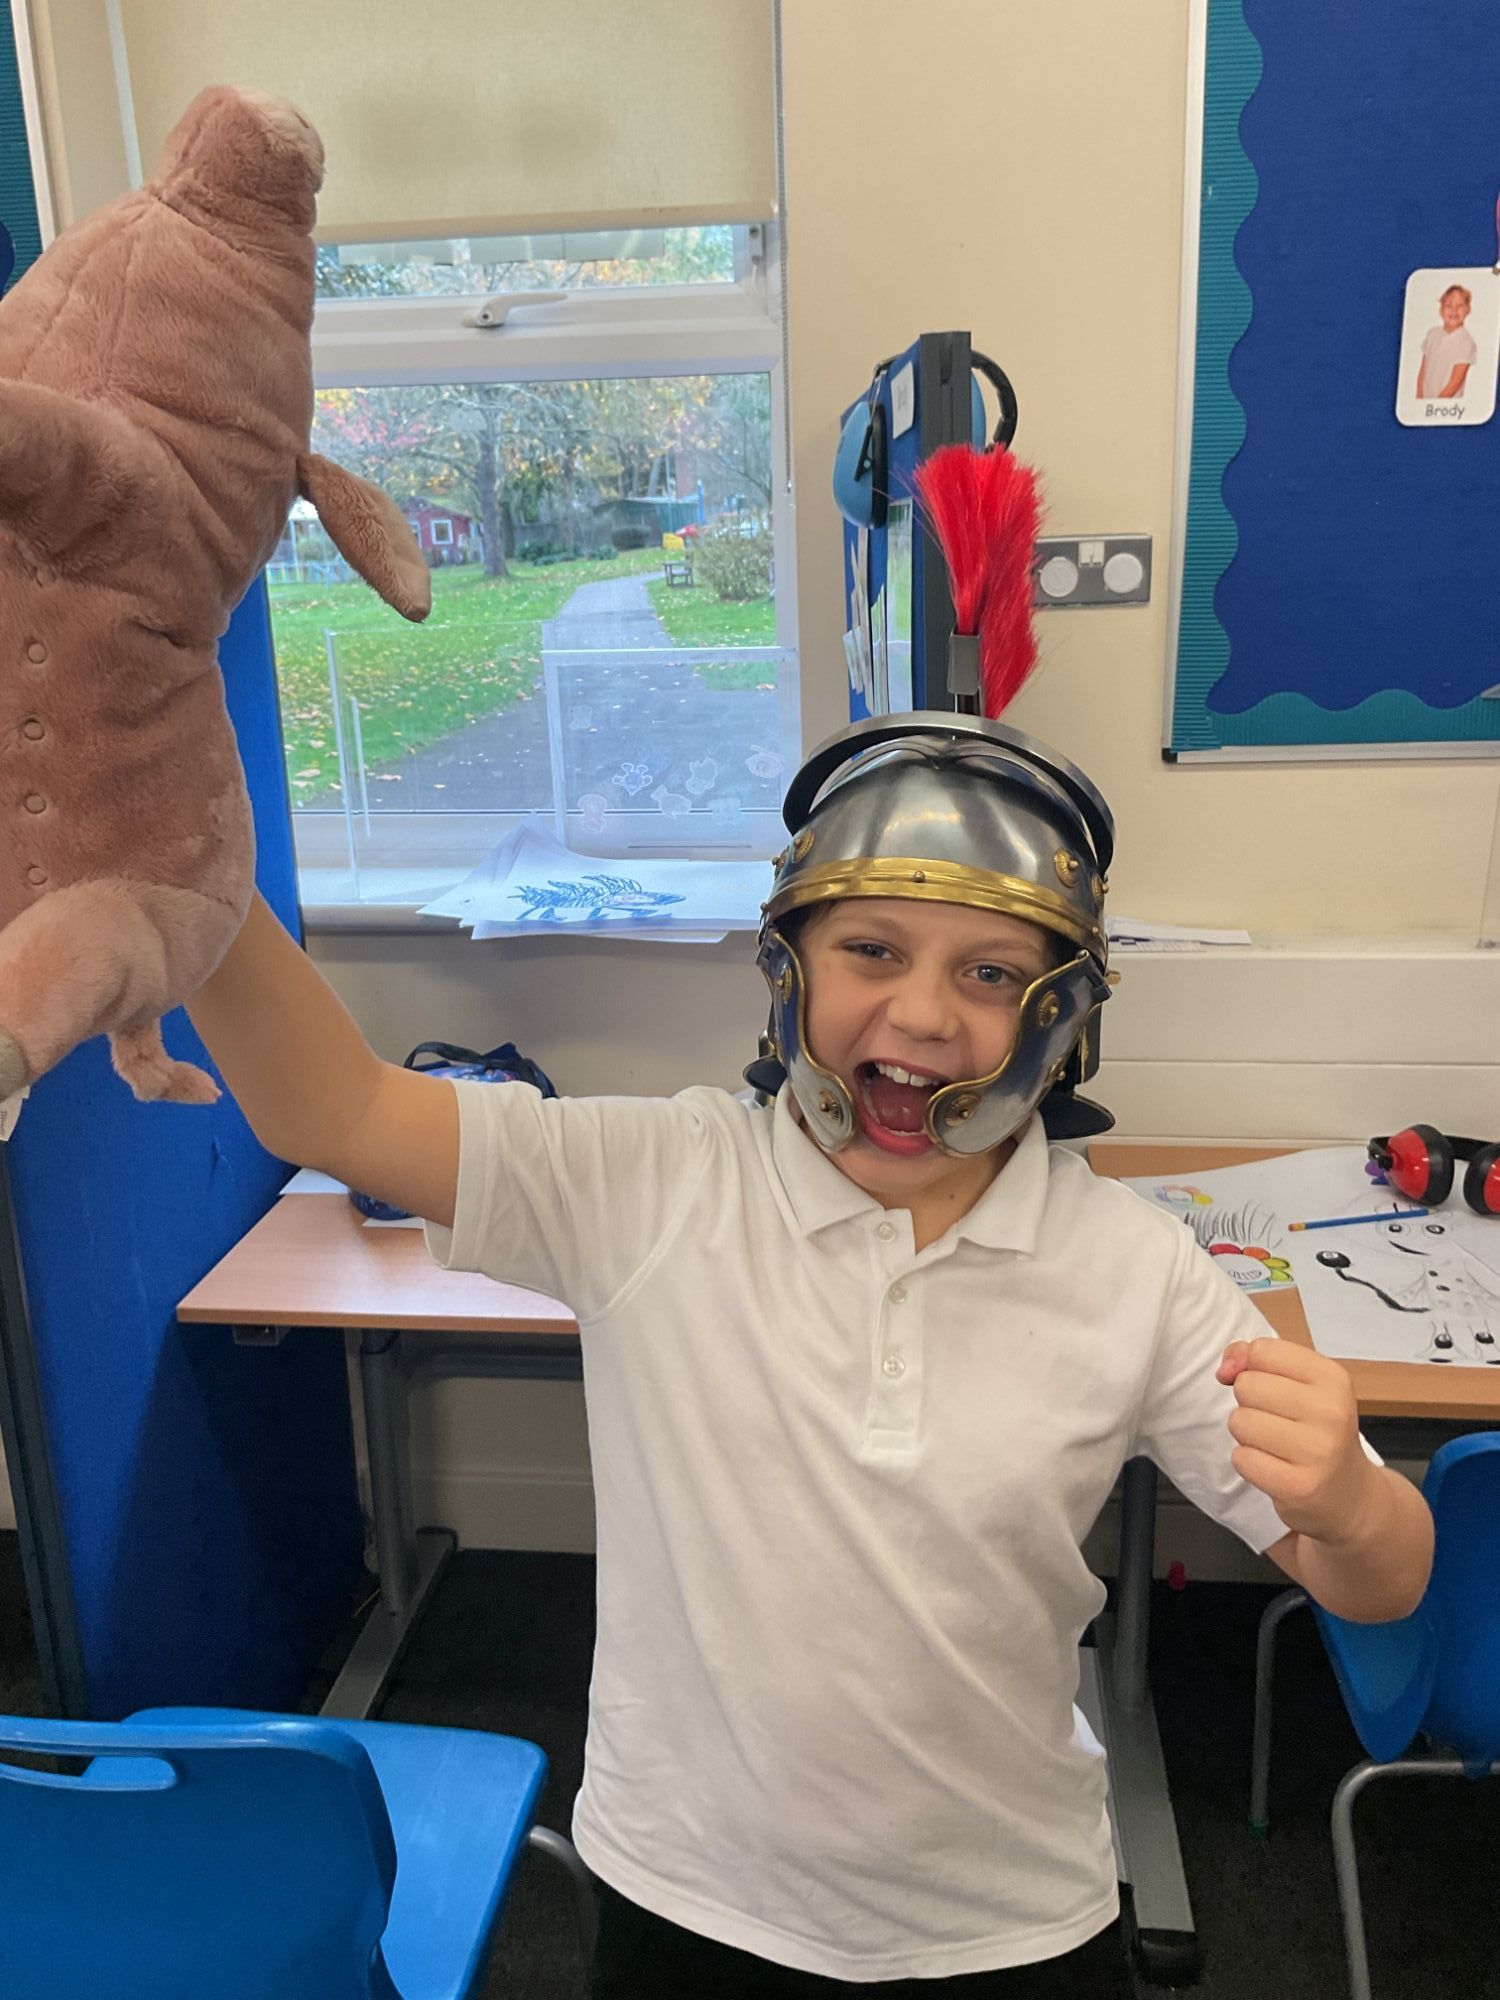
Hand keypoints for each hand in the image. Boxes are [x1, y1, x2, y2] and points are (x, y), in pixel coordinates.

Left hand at [1216, 1338, 1374, 1543]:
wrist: (1349, 1495)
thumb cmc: (1316, 1431)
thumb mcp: (1301, 1385)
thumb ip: (1254, 1360)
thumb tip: (1225, 1368)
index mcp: (1333, 1379)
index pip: (1262, 1351)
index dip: (1252, 1367)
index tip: (1271, 1385)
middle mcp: (1331, 1412)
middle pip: (1246, 1385)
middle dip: (1250, 1403)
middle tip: (1279, 1422)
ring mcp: (1317, 1451)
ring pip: (1239, 1421)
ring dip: (1247, 1434)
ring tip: (1276, 1445)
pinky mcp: (1298, 1486)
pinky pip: (1241, 1458)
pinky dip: (1249, 1461)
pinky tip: (1274, 1466)